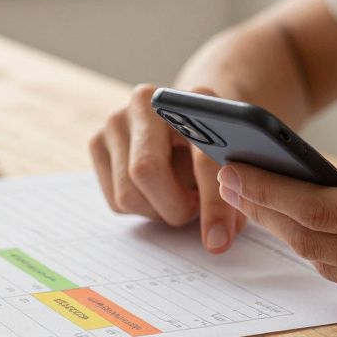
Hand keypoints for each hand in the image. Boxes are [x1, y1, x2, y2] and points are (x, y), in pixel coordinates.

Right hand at [89, 84, 244, 252]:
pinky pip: (116, 200)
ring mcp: (117, 120)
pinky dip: (142, 208)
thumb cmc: (218, 143)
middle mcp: (147, 101)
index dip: (214, 203)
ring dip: (159, 210)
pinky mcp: (97, 142)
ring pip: (128, 192)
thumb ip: (237, 192)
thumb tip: (220, 235)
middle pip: (146, 170)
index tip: (218, 239)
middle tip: (193, 212)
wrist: (190, 119)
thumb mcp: (239, 162)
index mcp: (194, 97)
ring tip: (180, 198)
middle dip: (174, 206)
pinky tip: (159, 192)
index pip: (202, 156)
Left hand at [216, 127, 336, 322]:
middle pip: (313, 244)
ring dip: (294, 239)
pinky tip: (321, 234)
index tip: (237, 171)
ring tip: (267, 205)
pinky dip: (332, 257)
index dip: (270, 192)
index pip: (320, 211)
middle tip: (236, 183)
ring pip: (333, 269)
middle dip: (267, 213)